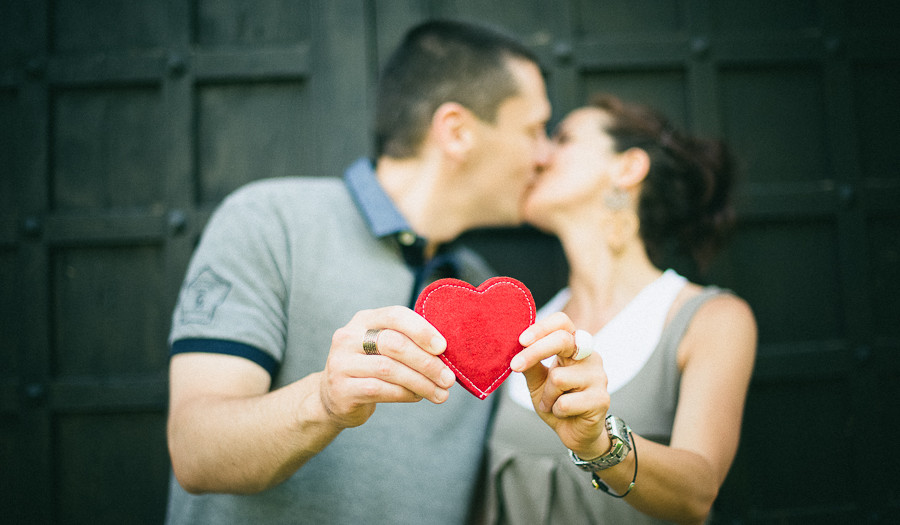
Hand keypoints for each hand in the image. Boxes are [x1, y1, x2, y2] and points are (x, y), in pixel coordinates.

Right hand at [318, 306, 456, 428]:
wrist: (335, 397)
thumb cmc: (371, 368)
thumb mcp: (383, 347)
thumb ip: (408, 342)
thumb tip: (446, 352)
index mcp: (363, 320)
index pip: (395, 315)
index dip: (422, 330)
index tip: (443, 347)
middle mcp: (348, 337)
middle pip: (394, 344)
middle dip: (426, 362)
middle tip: (448, 378)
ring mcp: (341, 363)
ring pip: (389, 370)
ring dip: (421, 383)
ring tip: (440, 393)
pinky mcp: (341, 389)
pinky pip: (381, 390)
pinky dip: (405, 394)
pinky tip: (418, 397)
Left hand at [511, 312, 611, 457]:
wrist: (576, 432)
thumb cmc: (557, 401)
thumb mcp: (538, 381)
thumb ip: (530, 363)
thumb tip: (514, 345)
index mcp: (574, 346)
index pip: (562, 322)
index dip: (541, 327)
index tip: (521, 340)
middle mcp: (590, 356)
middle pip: (563, 340)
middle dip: (534, 352)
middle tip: (515, 366)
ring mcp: (598, 376)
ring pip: (559, 378)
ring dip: (546, 395)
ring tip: (551, 403)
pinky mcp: (601, 399)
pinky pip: (565, 403)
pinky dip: (556, 410)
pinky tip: (564, 413)